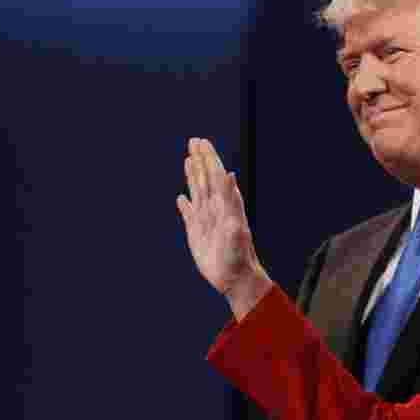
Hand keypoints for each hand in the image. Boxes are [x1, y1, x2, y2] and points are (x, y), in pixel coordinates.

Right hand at [177, 138, 272, 318]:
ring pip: (198, 192)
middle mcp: (216, 209)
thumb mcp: (235, 228)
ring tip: (189, 159)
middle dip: (201, 160)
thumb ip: (231, 201)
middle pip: (206, 179)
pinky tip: (181, 198)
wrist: (236, 279)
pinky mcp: (197, 234)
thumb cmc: (238, 256)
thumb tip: (229, 174)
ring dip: (193, 175)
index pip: (216, 175)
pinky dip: (185, 204)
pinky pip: (189, 214)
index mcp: (226, 205)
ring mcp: (206, 220)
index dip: (209, 158)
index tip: (202, 142)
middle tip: (195, 140)